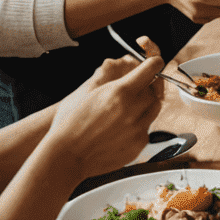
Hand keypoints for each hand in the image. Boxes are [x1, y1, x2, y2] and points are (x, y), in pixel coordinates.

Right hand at [45, 54, 163, 176]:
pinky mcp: (137, 145)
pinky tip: (121, 129)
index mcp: (120, 91)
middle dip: (147, 88)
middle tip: (134, 91)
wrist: (65, 158)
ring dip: (145, 106)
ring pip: (153, 110)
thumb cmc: (69, 124)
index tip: (153, 64)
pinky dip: (138, 126)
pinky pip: (146, 130)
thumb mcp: (84, 91)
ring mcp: (137, 129)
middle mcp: (133, 109)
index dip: (153, 64)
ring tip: (126, 111)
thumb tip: (114, 62)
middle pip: (154, 91)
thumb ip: (105, 75)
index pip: (151, 69)